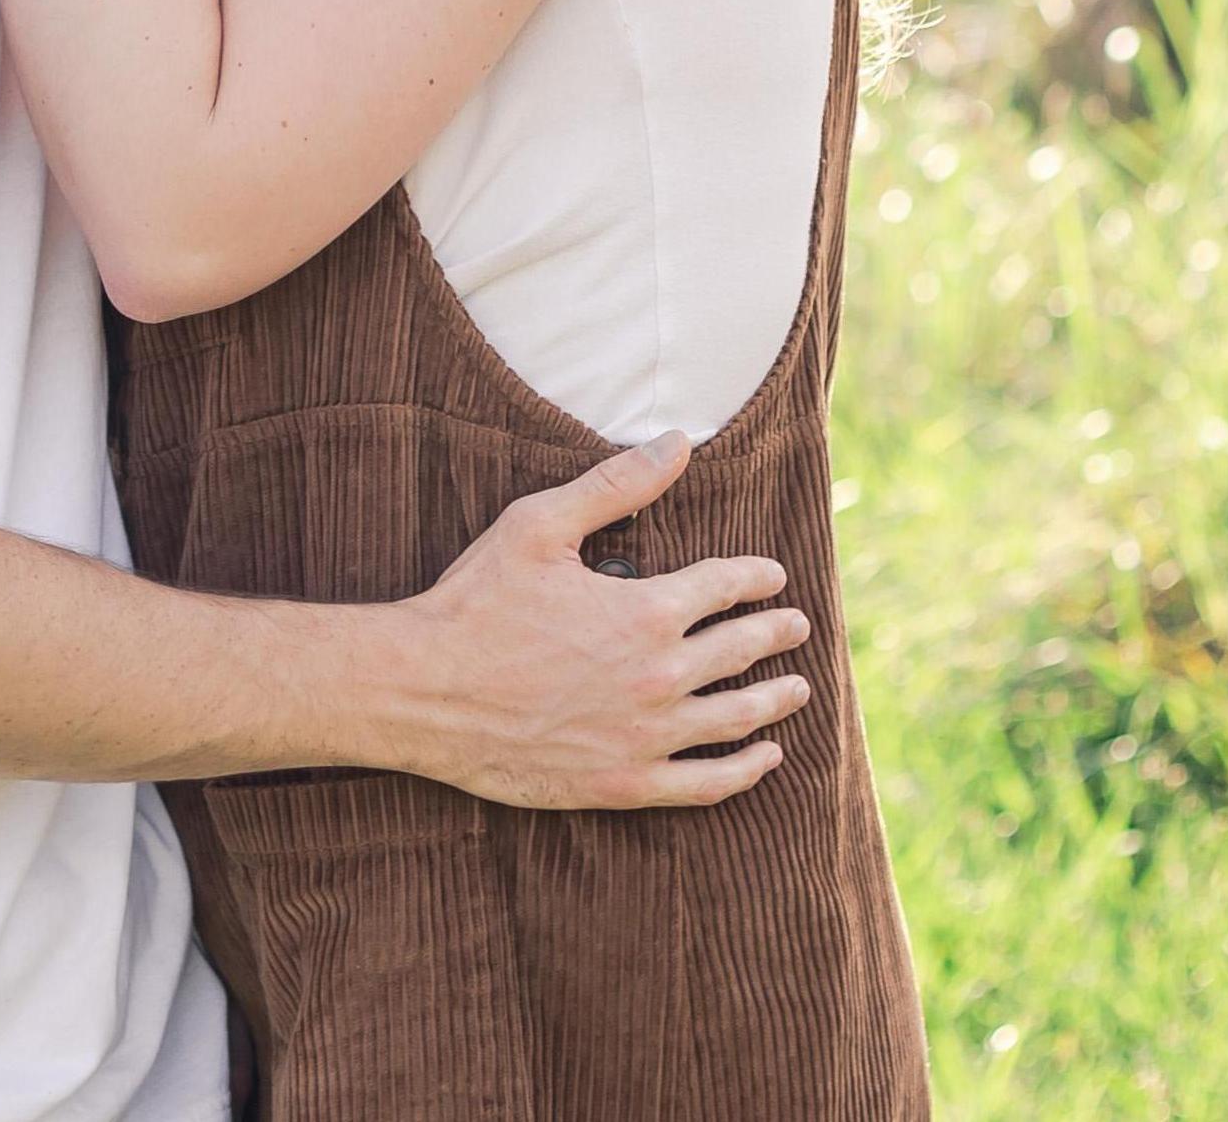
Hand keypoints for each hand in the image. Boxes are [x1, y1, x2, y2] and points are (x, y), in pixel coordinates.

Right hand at [374, 433, 811, 809]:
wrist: (429, 690)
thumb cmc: (478, 601)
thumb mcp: (538, 524)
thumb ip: (615, 485)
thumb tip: (678, 443)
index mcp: (644, 611)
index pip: (721, 587)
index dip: (752, 578)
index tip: (772, 576)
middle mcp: (660, 676)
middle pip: (738, 652)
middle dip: (773, 634)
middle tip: (798, 626)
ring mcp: (648, 736)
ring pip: (734, 719)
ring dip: (773, 701)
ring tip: (798, 689)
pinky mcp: (626, 783)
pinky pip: (707, 784)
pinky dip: (745, 772)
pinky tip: (764, 758)